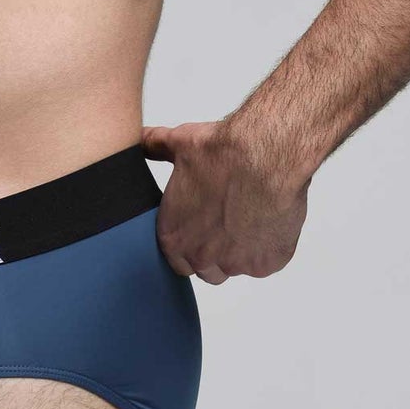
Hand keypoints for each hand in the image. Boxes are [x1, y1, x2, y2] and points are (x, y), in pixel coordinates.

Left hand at [142, 119, 309, 283]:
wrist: (267, 159)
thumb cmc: (224, 154)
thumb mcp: (179, 144)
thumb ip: (154, 145)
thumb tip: (142, 140)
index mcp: (174, 237)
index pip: (176, 260)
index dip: (188, 243)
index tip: (198, 228)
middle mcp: (201, 257)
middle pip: (205, 268)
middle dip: (212, 250)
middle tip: (223, 220)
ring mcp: (235, 264)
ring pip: (235, 266)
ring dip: (238, 251)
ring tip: (246, 217)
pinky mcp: (265, 264)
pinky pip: (264, 263)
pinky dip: (267, 247)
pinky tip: (267, 219)